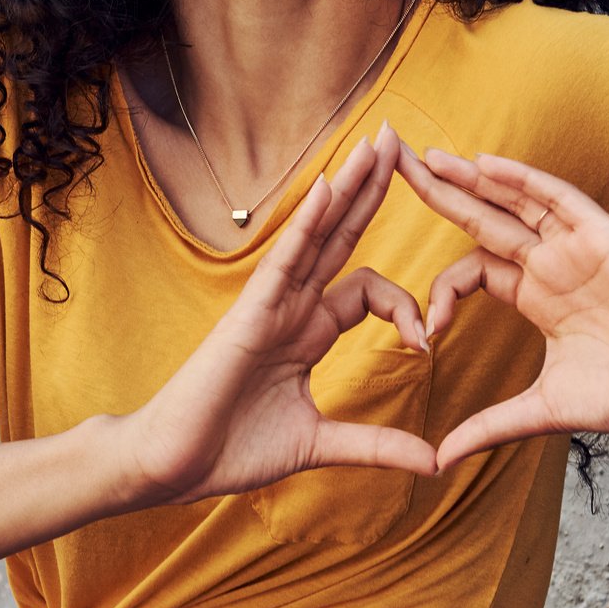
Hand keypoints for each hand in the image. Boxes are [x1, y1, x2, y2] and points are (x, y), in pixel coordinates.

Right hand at [119, 121, 438, 507]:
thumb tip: (434, 461)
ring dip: (351, 187)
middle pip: (343, 235)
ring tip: (381, 142)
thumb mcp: (321, 444)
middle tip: (404, 141)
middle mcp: (292, 307)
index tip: (425, 345)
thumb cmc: (231, 451)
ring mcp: (271, 304)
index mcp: (308, 332)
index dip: (406, 306)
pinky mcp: (250, 312)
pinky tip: (329, 186)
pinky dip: (307, 222)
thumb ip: (376, 445)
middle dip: (373, 190)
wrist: (173, 466)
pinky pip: (285, 258)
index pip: (368, 290)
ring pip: (319, 233)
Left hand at [393, 140, 608, 470]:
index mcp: (536, 297)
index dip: (441, 292)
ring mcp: (577, 247)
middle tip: (390, 162)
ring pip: (514, 200)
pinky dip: (521, 180)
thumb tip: (438, 460)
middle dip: (437, 192)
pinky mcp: (604, 238)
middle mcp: (551, 264)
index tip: (425, 334)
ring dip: (471, 177)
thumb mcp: (541, 410)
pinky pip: (557, 198)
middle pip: (482, 218)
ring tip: (425, 155)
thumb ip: (489, 426)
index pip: (472, 271)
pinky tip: (483, 164)